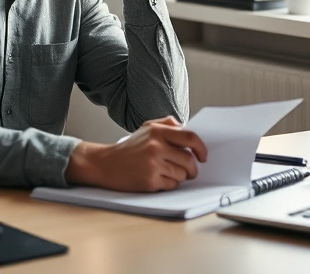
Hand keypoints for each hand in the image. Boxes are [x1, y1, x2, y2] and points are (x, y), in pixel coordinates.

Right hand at [65, 116, 208, 191]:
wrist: (105, 164)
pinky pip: (172, 185)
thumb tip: (185, 127)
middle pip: (189, 160)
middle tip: (190, 171)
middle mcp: (156, 147)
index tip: (203, 157)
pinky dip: (169, 184)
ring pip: (182, 174)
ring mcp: (153, 164)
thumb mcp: (145, 128)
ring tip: (168, 173)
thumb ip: (166, 124)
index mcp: (157, 132)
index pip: (190, 138)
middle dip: (192, 168)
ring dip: (179, 176)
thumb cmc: (129, 148)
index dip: (201, 148)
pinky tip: (158, 179)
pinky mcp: (149, 181)